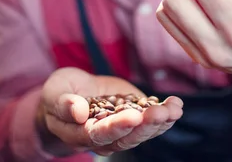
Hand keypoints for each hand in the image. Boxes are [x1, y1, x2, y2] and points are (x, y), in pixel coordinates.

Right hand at [37, 67, 182, 156]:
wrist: (72, 92)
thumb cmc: (59, 93)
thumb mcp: (55, 92)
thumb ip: (63, 103)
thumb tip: (78, 111)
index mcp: (81, 134)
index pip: (100, 135)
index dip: (117, 127)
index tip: (133, 117)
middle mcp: (105, 137)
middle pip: (127, 138)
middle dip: (146, 125)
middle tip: (160, 113)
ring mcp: (123, 129)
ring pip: (144, 132)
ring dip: (161, 121)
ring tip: (174, 108)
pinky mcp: (135, 118)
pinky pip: (152, 122)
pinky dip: (167, 114)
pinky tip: (176, 104)